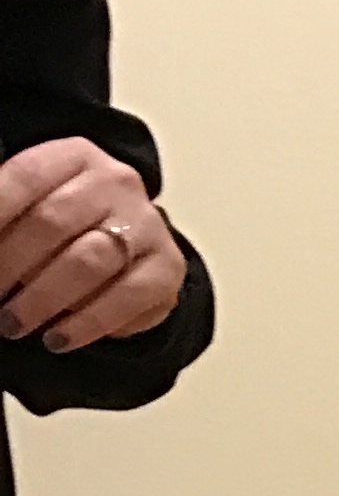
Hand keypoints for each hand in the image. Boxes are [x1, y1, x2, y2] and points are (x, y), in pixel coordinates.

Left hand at [0, 137, 184, 351]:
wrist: (132, 250)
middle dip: (9, 266)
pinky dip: (85, 324)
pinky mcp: (167, 268)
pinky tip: (56, 339)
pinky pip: (125, 298)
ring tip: (13, 323)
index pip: (25, 177)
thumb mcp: (32, 206)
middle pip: (53, 222)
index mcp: (74, 156)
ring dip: (41, 300)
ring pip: (87, 263)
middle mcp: (116, 183)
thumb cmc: (69, 230)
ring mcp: (146, 225)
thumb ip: (7, 216)